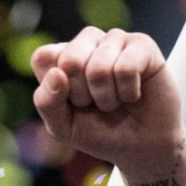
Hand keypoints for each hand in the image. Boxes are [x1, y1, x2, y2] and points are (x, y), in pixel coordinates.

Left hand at [31, 29, 183, 178]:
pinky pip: (126, 68)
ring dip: (107, 98)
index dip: (56, 90)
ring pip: (99, 68)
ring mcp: (114, 39)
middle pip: (70, 61)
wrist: (142, 145)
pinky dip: (128, 92)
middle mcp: (86, 42)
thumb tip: (56, 74)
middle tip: (95, 104)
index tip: (71, 103)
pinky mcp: (142, 44)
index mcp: (60, 56)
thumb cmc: (100, 131)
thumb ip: (47, 102)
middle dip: (82, 95)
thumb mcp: (62, 126)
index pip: (43, 58)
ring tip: (116, 101)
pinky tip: (133, 94)